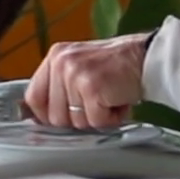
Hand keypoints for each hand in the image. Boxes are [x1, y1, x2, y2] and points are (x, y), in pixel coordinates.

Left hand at [25, 33, 151, 129]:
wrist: (146, 56)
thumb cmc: (117, 67)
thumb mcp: (80, 67)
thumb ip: (60, 87)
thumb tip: (42, 117)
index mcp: (55, 57)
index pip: (33, 97)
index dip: (44, 116)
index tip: (59, 121)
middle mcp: (61, 63)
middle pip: (54, 116)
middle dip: (77, 119)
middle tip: (96, 104)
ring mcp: (75, 74)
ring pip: (75, 122)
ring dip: (96, 118)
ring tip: (108, 99)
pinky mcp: (91, 87)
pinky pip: (95, 121)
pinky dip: (111, 118)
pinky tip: (118, 101)